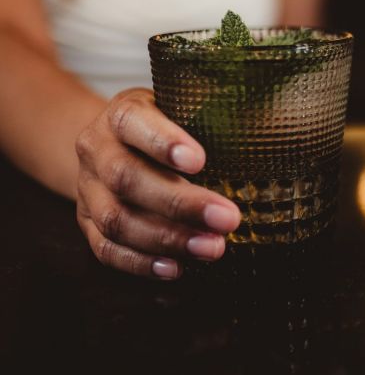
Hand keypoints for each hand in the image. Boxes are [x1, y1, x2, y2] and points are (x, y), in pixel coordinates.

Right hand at [75, 88, 240, 278]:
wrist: (112, 142)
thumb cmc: (166, 123)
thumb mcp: (182, 106)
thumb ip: (210, 116)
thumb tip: (267, 132)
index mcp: (122, 113)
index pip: (133, 122)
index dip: (164, 142)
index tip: (200, 161)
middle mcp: (97, 148)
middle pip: (127, 178)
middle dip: (181, 204)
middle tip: (228, 218)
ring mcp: (88, 188)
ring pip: (117, 219)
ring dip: (168, 239)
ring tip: (212, 248)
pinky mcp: (87, 222)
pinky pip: (106, 249)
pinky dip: (141, 263)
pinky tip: (177, 268)